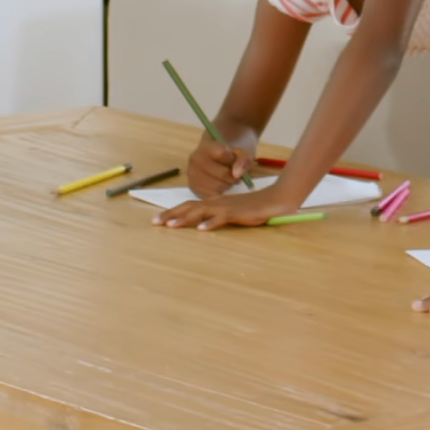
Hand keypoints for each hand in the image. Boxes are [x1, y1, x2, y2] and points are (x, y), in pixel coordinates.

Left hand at [153, 187, 295, 229]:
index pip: (189, 205)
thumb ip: (218, 216)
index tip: (158, 220)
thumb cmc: (254, 208)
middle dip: (171, 214)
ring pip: (200, 211)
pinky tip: (201, 229)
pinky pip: (221, 217)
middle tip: (154, 223)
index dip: (173, 211)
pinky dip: (210, 223)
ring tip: (170, 226)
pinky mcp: (237, 213)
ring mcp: (226, 207)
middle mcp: (216, 202)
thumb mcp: (232, 212)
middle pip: (189, 207)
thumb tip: (202, 224)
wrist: (275, 199)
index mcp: (214, 202)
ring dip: (185, 219)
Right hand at [186, 135, 256, 198]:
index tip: (233, 160)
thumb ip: (243, 159)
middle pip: (222, 173)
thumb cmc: (226, 155)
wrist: (211, 159)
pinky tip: (220, 186)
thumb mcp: (239, 152)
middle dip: (233, 176)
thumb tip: (237, 174)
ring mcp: (192, 175)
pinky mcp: (193, 188)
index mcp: (206, 146)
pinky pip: (212, 195)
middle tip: (234, 176)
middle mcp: (195, 160)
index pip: (223, 154)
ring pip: (218, 186)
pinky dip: (219, 193)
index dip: (233, 159)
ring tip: (226, 180)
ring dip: (227, 185)